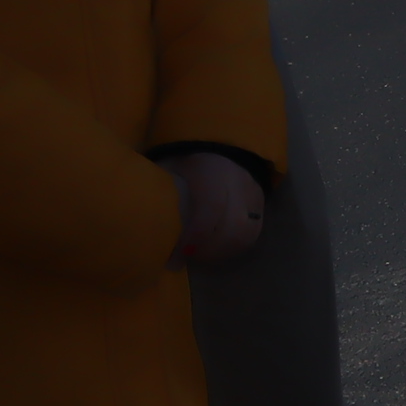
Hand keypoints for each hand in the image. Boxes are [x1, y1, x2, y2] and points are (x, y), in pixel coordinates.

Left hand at [162, 151, 264, 266]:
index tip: (178, 254)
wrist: (218, 148)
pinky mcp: (261, 205)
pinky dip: (233, 248)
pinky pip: (252, 234)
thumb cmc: (185, 163)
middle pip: (234, 227)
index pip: (212, 206)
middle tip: (186, 257)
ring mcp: (254, 194)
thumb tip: (143, 226)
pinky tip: (214, 250)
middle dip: (209, 250)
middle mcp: (239, 182)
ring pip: (247, 234)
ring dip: (222, 252)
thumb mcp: (168, 169)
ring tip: (199, 256)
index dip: (196, 234)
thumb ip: (160, 192)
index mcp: (212, 170)